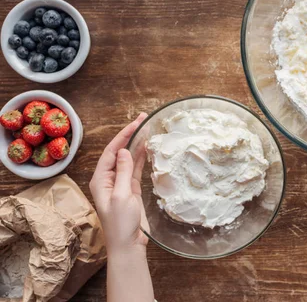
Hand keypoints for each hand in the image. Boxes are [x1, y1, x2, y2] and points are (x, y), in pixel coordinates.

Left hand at [90, 113, 148, 254]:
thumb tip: (124, 151)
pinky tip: (149, 147)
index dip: (123, 135)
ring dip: (138, 143)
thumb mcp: (122, 196)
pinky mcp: (131, 189)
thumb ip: (123, 172)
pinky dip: (142, 156)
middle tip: (144, 118)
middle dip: (130, 134)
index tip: (136, 123)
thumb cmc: (121, 223)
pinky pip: (136, 168)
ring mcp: (121, 183)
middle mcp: (109, 178)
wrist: (128, 244)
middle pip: (119, 151)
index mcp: (101, 179)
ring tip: (148, 128)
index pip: (111, 151)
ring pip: (129, 158)